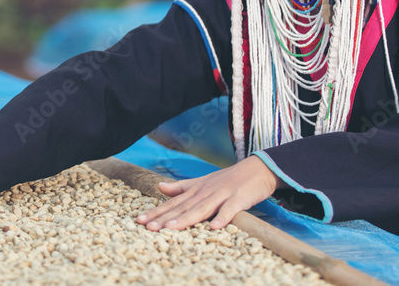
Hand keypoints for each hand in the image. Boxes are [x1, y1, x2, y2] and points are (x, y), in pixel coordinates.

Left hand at [136, 155, 277, 231]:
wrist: (257, 169)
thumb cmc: (228, 179)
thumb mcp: (203, 182)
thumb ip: (182, 187)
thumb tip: (159, 187)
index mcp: (197, 190)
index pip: (173, 203)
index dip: (157, 212)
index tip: (140, 220)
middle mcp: (206, 192)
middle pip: (183, 208)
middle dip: (165, 218)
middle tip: (149, 228)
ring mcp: (222, 195)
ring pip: (202, 209)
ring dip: (187, 219)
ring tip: (171, 229)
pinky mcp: (239, 199)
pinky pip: (230, 210)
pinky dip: (223, 218)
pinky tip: (215, 227)